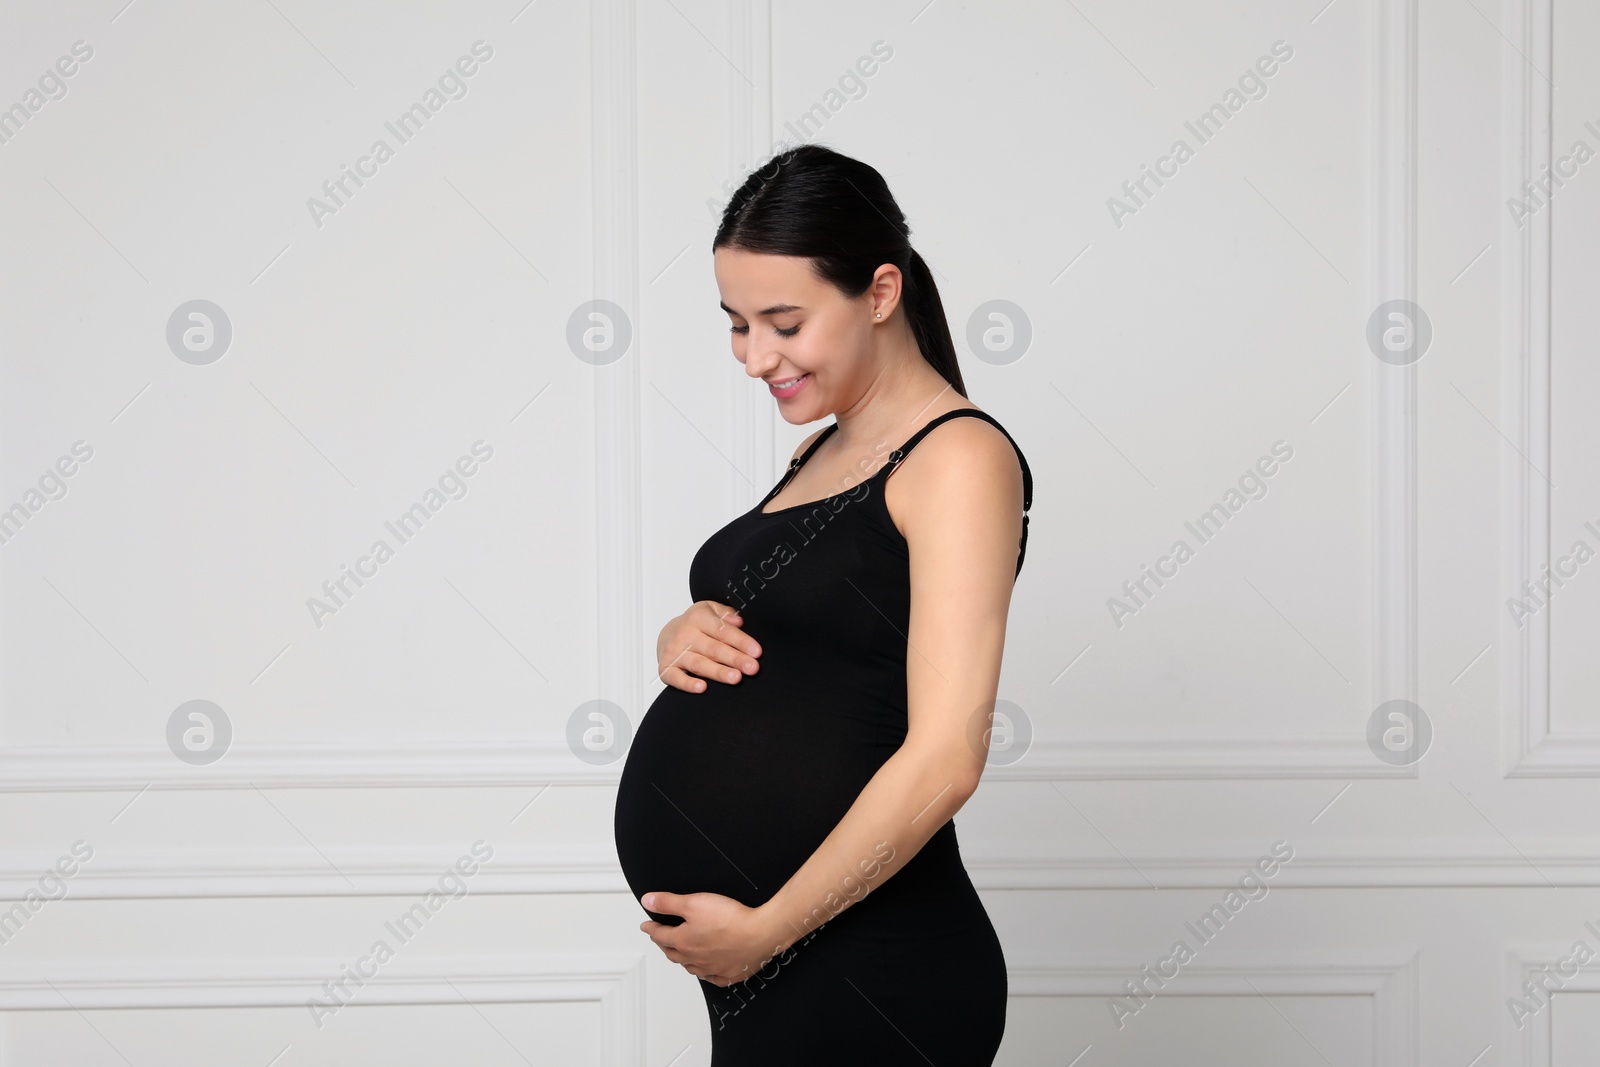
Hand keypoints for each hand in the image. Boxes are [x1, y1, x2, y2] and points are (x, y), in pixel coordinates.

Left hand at [638, 891, 786, 986]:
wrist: (760, 933)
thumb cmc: (730, 919)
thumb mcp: (693, 902)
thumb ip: (668, 902)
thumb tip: (648, 901)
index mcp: (684, 941)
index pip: (661, 935)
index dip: (652, 929)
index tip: (646, 926)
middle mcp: (695, 958)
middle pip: (673, 953)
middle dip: (664, 945)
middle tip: (660, 939)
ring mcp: (712, 969)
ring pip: (690, 967)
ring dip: (682, 959)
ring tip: (679, 954)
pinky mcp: (729, 974)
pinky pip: (712, 978)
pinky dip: (705, 974)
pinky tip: (705, 971)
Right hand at [656, 601, 760, 692]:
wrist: (667, 635)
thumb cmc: (696, 625)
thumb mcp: (710, 610)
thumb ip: (726, 614)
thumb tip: (739, 621)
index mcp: (698, 618)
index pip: (723, 630)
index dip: (741, 641)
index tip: (756, 652)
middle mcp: (685, 634)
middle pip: (714, 649)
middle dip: (735, 659)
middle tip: (752, 668)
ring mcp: (674, 652)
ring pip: (699, 664)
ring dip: (718, 672)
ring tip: (735, 678)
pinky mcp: (665, 669)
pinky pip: (677, 678)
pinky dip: (688, 684)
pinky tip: (702, 688)